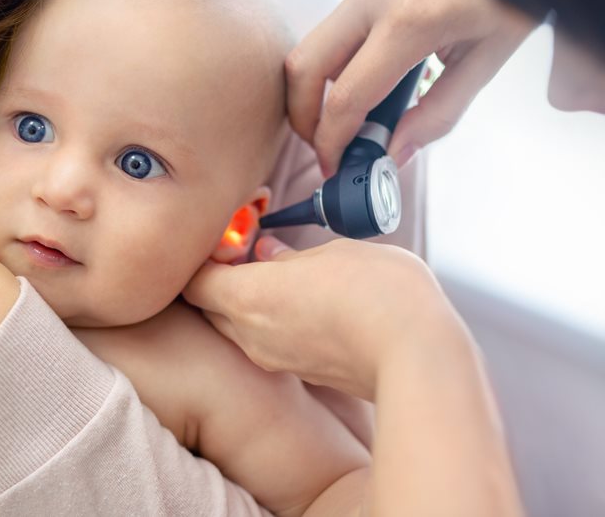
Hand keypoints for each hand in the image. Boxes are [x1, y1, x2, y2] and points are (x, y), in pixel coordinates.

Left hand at [183, 236, 459, 399]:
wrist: (419, 357)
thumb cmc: (376, 292)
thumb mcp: (332, 254)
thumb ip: (291, 255)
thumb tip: (269, 252)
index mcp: (246, 298)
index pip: (193, 282)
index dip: (204, 257)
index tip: (230, 237)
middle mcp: (250, 335)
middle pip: (210, 307)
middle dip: (223, 279)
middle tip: (253, 251)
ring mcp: (276, 360)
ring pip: (240, 327)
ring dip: (250, 302)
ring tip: (284, 274)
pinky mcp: (304, 374)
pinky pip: (271, 344)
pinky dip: (275, 322)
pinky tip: (308, 302)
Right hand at [286, 0, 534, 175]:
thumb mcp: (487, 60)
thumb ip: (438, 113)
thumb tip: (393, 153)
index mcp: (410, 23)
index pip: (347, 97)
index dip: (332, 140)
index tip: (333, 165)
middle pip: (304, 67)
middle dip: (302, 114)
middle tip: (322, 141)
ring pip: (318, 42)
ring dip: (327, 80)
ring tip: (360, 102)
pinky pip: (341, 17)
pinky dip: (351, 46)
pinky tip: (386, 48)